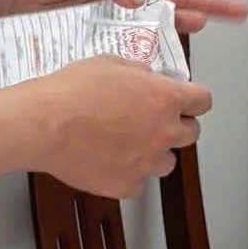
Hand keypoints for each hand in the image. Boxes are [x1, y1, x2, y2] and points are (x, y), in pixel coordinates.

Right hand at [16, 56, 213, 198]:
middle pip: (192, 134)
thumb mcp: (111, 63)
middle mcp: (163, 132)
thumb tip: (148, 79)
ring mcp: (146, 163)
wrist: (44, 124)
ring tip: (128, 143)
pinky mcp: (126, 185)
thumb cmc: (73, 90)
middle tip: (154, 121)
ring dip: (154, 153)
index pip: (203, 101)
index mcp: (165, 99)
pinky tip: (109, 160)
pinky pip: (138, 182)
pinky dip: (128, 173)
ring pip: (167, 162)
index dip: (194, 100)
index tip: (187, 101)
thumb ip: (139, 73)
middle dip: (176, 126)